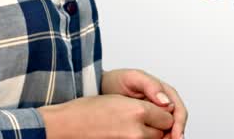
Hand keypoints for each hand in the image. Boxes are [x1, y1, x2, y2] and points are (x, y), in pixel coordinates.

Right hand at [38, 94, 172, 138]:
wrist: (65, 126)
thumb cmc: (86, 110)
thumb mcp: (119, 99)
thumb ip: (145, 106)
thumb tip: (163, 111)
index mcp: (137, 111)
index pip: (168, 117)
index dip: (163, 113)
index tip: (157, 111)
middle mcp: (136, 131)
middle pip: (163, 132)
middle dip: (157, 126)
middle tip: (143, 120)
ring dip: (148, 135)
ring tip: (130, 127)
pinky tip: (125, 134)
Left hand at [102, 69, 187, 138]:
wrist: (103, 87)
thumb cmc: (118, 81)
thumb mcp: (134, 78)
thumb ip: (151, 86)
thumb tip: (166, 102)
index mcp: (165, 93)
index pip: (179, 112)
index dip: (178, 125)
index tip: (175, 135)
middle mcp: (164, 105)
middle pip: (176, 124)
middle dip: (174, 135)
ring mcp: (156, 115)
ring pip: (167, 131)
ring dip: (166, 138)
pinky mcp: (147, 123)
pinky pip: (155, 134)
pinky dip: (155, 138)